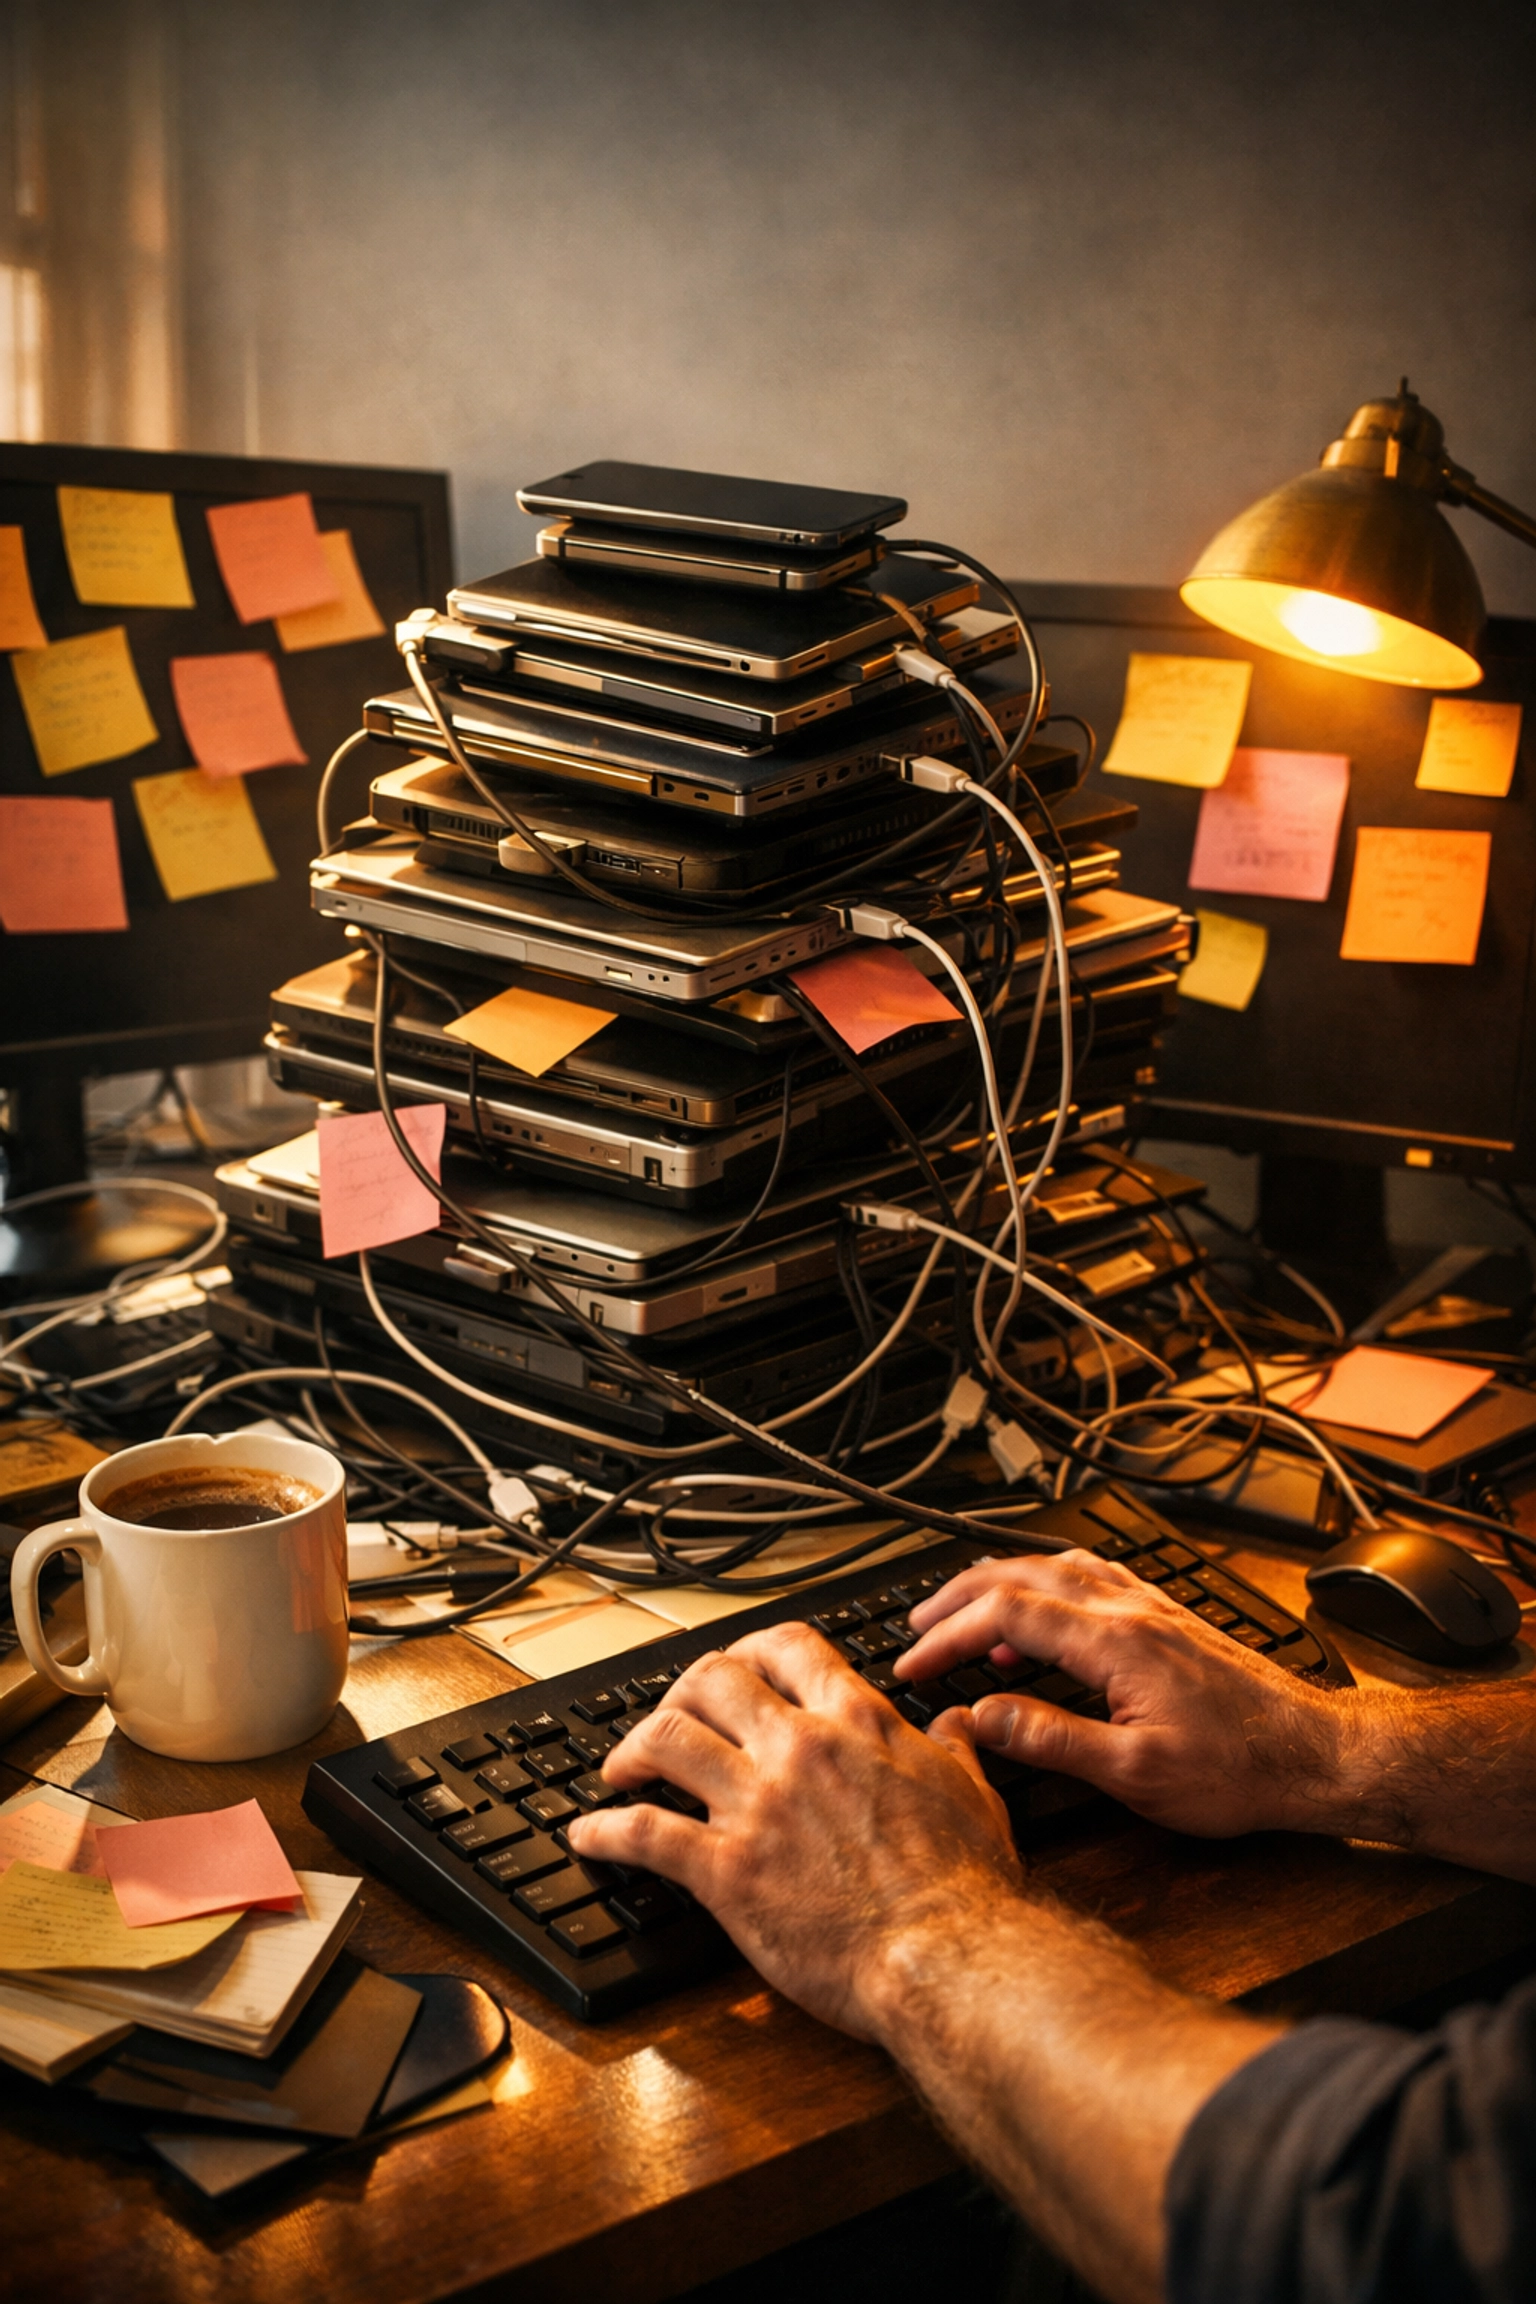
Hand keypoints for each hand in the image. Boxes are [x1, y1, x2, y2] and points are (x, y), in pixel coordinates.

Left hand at [565, 1621, 1022, 2037]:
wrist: (947, 1956)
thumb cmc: (967, 1887)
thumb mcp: (975, 1794)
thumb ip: (954, 1748)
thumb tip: (956, 1723)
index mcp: (857, 1725)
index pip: (786, 1649)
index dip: (748, 1652)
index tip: (733, 1668)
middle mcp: (799, 1749)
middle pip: (711, 1680)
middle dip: (680, 1693)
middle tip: (670, 1719)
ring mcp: (758, 1806)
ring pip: (668, 1739)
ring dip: (632, 1749)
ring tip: (620, 1770)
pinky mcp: (728, 1870)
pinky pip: (646, 1833)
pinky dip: (606, 1830)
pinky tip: (588, 1835)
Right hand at [897, 1550, 1349, 1839]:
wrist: (1317, 1755)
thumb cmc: (1239, 1772)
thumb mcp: (1135, 1775)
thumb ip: (1052, 1741)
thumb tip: (982, 1718)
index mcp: (1116, 1641)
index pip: (1006, 1615)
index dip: (947, 1635)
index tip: (913, 1663)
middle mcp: (1132, 1610)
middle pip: (1023, 1574)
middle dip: (960, 1596)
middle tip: (918, 1625)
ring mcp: (1153, 1607)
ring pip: (1058, 1567)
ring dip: (1001, 1583)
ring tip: (965, 1613)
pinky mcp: (1169, 1619)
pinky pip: (1092, 1577)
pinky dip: (1047, 1585)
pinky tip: (1044, 1613)